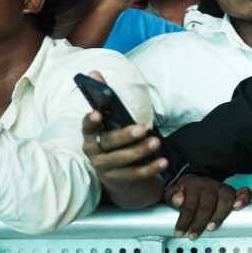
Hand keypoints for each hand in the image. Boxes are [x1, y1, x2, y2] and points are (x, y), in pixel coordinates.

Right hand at [81, 71, 168, 188]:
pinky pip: (134, 174)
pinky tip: (163, 161)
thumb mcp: (111, 120)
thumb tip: (94, 72)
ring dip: (140, 151)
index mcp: (91, 135)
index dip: (91, 121)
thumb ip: (104, 97)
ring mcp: (105, 168)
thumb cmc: (114, 138)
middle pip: (109, 143)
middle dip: (125, 136)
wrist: (115, 171)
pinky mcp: (118, 180)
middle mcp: (94, 152)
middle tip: (142, 128)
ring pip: (122, 160)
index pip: (87, 127)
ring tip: (157, 142)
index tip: (98, 113)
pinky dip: (150, 168)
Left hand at [164, 174, 251, 238]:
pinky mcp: (234, 192)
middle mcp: (210, 185)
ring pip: (225, 199)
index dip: (184, 219)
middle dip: (200, 221)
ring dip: (219, 215)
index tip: (180, 233)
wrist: (197, 180)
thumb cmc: (185, 191)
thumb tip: (178, 199)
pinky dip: (244, 199)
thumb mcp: (173, 191)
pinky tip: (239, 207)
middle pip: (207, 203)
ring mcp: (223, 188)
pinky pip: (243, 192)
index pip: (189, 203)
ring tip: (211, 228)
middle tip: (193, 235)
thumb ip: (172, 196)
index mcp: (193, 184)